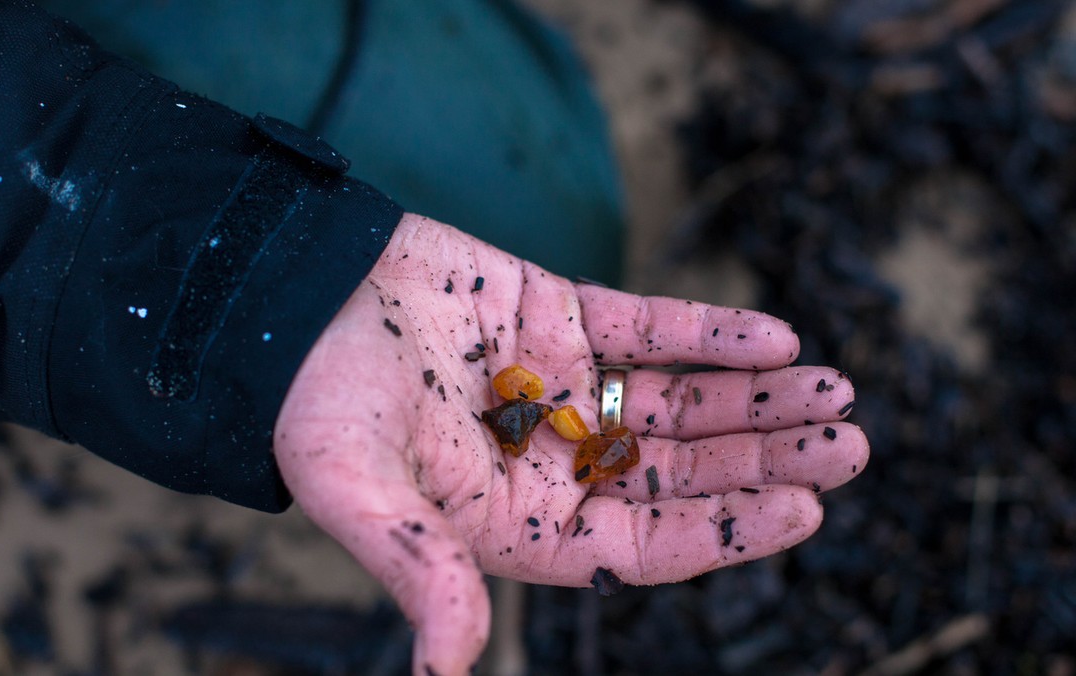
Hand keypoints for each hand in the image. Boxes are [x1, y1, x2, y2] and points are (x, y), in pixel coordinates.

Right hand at [273, 214, 867, 674]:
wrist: (283, 297)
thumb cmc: (311, 407)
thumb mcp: (359, 495)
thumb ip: (419, 571)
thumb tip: (444, 673)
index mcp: (517, 520)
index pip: (642, 541)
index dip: (725, 530)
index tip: (804, 511)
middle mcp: (553, 458)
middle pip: (680, 469)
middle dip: (765, 460)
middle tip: (851, 445)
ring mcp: (562, 381)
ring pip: (679, 399)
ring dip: (756, 398)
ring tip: (836, 391)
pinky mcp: (558, 310)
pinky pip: (650, 325)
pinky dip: (711, 333)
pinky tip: (775, 340)